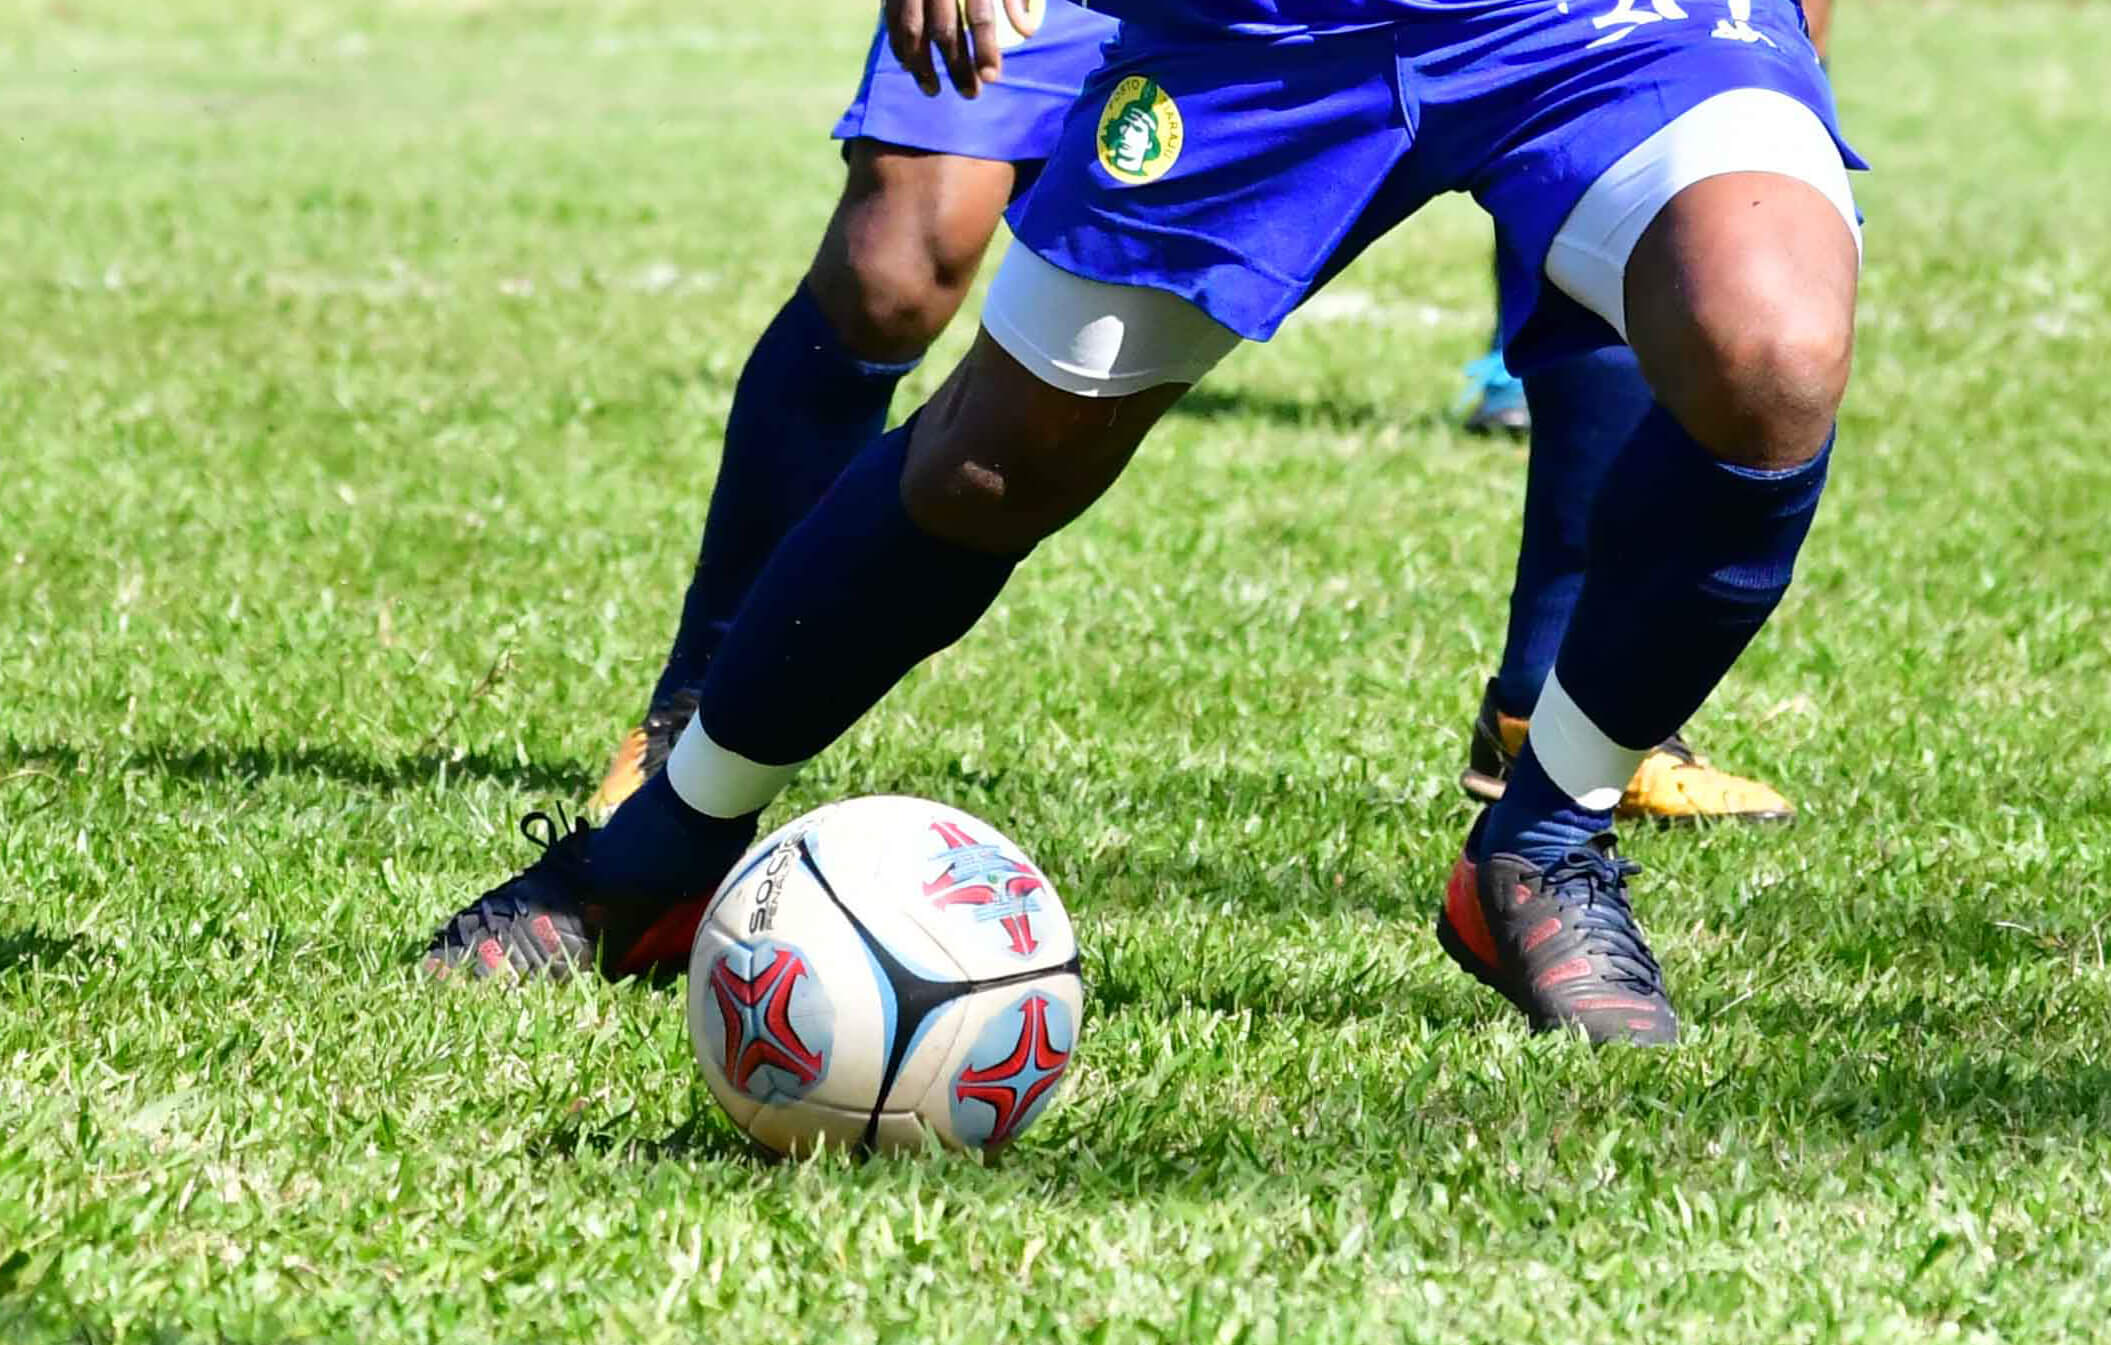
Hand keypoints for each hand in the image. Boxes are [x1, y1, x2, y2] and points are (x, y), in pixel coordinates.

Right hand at [887, 0, 1042, 98]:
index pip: (979, 15)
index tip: (991, 77)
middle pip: (945, 29)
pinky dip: (899, 47)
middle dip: (957, 67)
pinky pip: (891, 21)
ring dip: (922, 66)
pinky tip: (909, 68)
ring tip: (934, 90)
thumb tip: (1028, 31)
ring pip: (911, 30)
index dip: (985, 49)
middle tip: (971, 94)